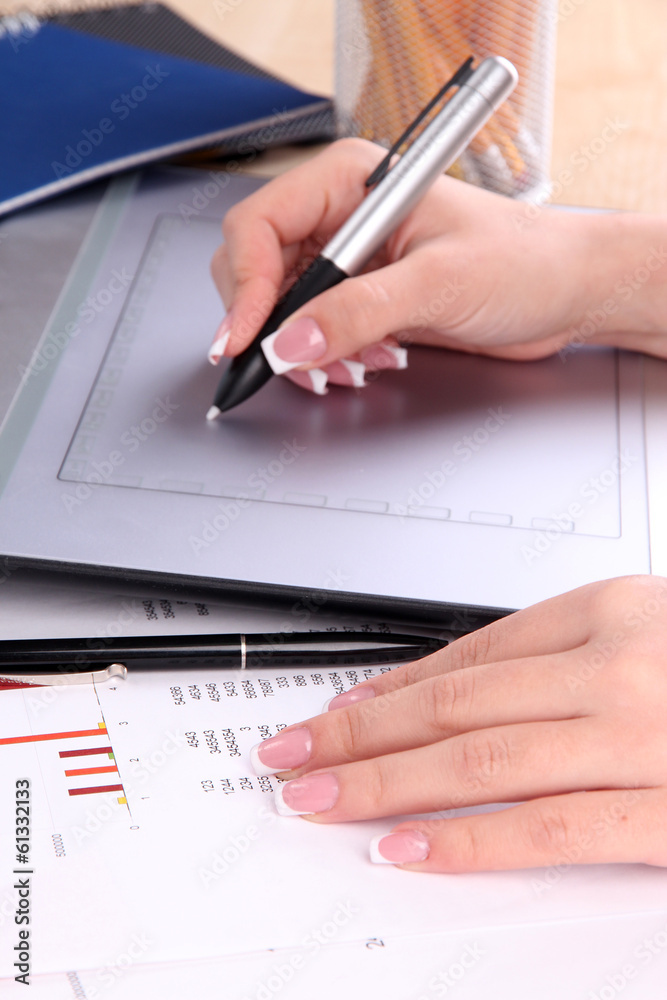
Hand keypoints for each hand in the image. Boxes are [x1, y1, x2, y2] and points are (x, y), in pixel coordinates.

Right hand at [209, 139, 666, 391]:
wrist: (565, 293)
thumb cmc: (524, 260)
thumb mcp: (439, 283)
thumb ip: (359, 312)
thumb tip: (290, 342)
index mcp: (351, 183)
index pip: (259, 226)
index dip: (243, 285)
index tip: (244, 337)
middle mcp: (341, 218)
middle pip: (256, 270)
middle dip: (270, 325)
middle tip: (292, 362)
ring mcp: (349, 260)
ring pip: (280, 309)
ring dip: (302, 349)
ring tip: (345, 367)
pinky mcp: (363, 297)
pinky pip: (313, 331)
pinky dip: (324, 358)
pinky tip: (361, 363)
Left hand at [251, 576, 666, 871]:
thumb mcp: (642, 632)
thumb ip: (554, 659)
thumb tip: (447, 690)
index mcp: (609, 609)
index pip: (465, 655)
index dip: (386, 687)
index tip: (332, 713)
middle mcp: (620, 661)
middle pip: (455, 701)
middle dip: (359, 732)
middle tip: (293, 754)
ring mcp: (644, 732)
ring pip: (482, 758)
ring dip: (386, 782)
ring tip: (319, 799)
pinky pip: (551, 827)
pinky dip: (470, 840)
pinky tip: (409, 850)